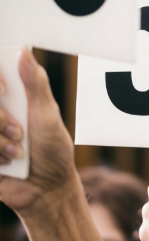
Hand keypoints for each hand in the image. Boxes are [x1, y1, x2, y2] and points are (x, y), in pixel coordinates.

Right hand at [0, 47, 78, 217]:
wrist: (46, 190)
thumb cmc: (52, 151)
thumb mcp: (48, 115)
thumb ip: (35, 84)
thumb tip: (24, 51)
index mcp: (10, 97)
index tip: (4, 89)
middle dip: (0, 118)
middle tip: (19, 132)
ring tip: (18, 151)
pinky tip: (7, 163)